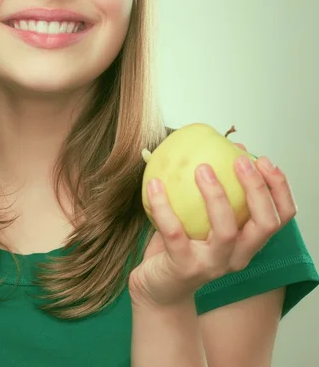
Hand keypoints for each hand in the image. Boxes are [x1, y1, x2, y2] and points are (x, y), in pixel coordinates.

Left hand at [128, 143, 297, 308]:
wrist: (157, 289)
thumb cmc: (180, 246)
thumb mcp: (201, 217)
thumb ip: (212, 189)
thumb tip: (223, 147)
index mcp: (247, 243)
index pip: (280, 217)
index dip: (279, 188)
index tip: (264, 160)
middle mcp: (237, 257)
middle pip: (264, 224)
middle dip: (257, 188)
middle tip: (240, 160)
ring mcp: (212, 265)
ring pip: (227, 231)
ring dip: (217, 195)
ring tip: (202, 168)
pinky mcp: (183, 268)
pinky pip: (175, 233)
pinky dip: (164, 206)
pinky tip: (154, 183)